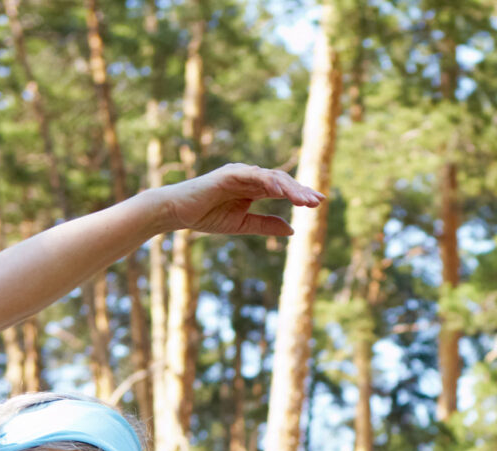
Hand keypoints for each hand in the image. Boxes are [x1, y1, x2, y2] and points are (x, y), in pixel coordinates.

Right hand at [154, 163, 325, 236]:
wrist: (178, 212)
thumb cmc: (206, 216)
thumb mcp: (243, 224)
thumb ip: (266, 225)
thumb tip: (292, 230)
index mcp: (253, 188)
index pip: (282, 188)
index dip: (300, 194)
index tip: (318, 202)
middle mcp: (248, 177)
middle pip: (281, 181)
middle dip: (300, 190)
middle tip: (317, 202)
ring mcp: (238, 173)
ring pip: (270, 177)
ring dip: (289, 188)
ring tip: (304, 201)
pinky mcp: (228, 174)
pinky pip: (252, 176)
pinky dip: (268, 182)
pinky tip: (281, 191)